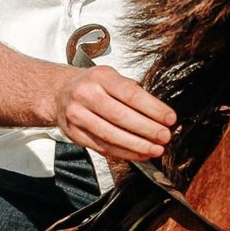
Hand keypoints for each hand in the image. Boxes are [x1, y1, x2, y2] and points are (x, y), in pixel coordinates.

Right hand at [52, 64, 176, 161]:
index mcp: (100, 77)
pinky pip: (102, 147)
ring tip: (155, 149)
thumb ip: (134, 93)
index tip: (170, 118)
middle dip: (147, 129)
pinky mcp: (74, 134)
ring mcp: (77, 115)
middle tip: (165, 137)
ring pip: (111, 135)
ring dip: (137, 145)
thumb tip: (162, 116)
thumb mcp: (112, 77)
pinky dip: (124, 153)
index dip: (153, 109)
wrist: (59, 92)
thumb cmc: (93, 85)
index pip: (131, 94)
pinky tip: (139, 154)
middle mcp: (86, 94)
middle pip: (121, 116)